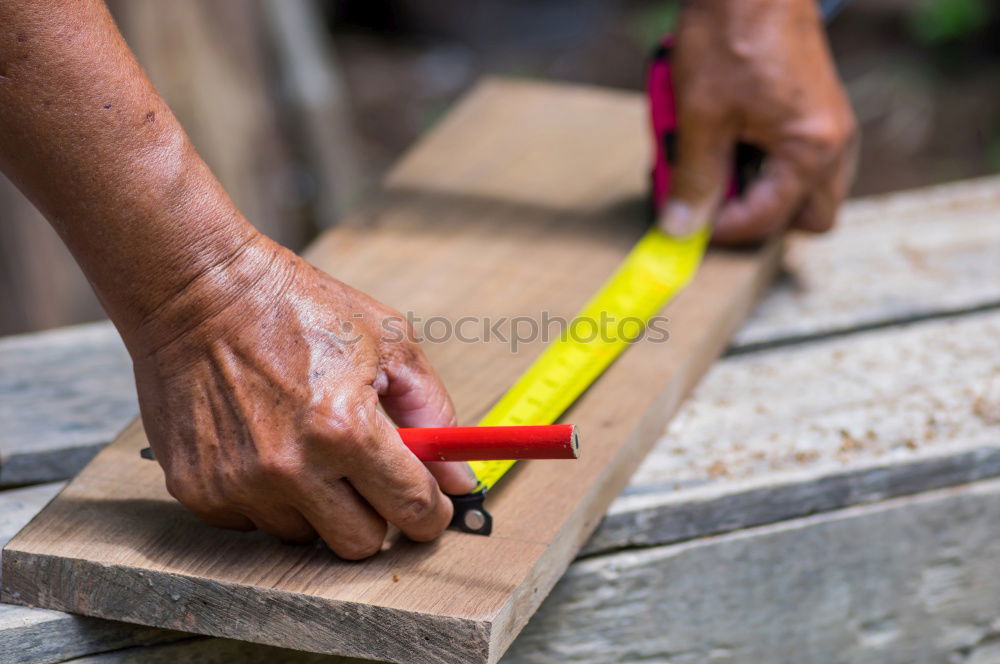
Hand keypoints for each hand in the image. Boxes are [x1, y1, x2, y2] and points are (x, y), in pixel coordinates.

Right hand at [128, 235, 476, 558]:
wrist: (197, 290)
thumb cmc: (294, 306)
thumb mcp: (388, 341)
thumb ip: (431, 411)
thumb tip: (457, 475)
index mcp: (346, 426)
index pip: (411, 509)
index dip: (430, 514)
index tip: (430, 510)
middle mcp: (291, 466)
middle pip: (359, 544)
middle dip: (374, 514)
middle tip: (366, 477)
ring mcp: (240, 483)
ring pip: (304, 536)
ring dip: (315, 503)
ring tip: (303, 443)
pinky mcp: (198, 490)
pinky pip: (252, 522)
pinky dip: (266, 495)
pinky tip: (261, 445)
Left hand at [658, 0, 857, 244]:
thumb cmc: (731, 33)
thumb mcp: (700, 116)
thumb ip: (694, 179)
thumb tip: (682, 230)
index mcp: (812, 149)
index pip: (768, 221)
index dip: (722, 229)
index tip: (686, 221)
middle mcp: (835, 144)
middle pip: (807, 218)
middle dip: (759, 218)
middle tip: (713, 200)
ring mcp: (830, 127)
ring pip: (805, 192)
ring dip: (761, 191)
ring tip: (717, 163)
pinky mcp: (815, 112)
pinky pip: (798, 160)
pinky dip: (763, 163)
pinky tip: (728, 139)